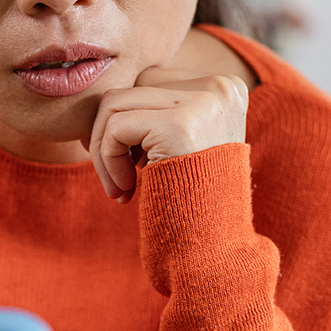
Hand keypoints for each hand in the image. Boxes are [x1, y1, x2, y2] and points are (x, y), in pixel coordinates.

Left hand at [86, 66, 248, 202]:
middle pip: (132, 87)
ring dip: (103, 149)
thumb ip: (161, 112)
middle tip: (117, 178)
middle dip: (111, 134)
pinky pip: (114, 127)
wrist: (215, 247)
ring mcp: (203, 103)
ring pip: (114, 103)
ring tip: (120, 187)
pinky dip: (107, 160)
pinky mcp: (179, 125)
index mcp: (226, 87)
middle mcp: (220, 87)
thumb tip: (107, 98)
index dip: (129, 123)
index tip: (130, 164)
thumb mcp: (189, 144)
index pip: (151, 82)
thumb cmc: (193, 200)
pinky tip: (126, 190)